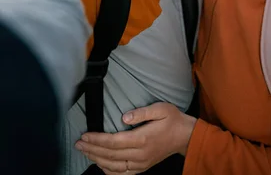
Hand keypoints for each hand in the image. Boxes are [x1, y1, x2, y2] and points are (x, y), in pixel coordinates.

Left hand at [75, 102, 196, 173]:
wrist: (185, 136)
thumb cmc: (173, 119)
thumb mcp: (160, 108)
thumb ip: (141, 112)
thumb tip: (123, 117)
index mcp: (142, 139)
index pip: (114, 142)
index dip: (97, 140)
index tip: (85, 136)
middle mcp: (140, 154)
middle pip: (110, 155)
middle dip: (92, 149)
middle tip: (78, 144)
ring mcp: (141, 163)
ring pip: (114, 167)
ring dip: (97, 160)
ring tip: (85, 152)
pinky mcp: (142, 167)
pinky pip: (122, 173)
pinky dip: (108, 171)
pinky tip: (100, 164)